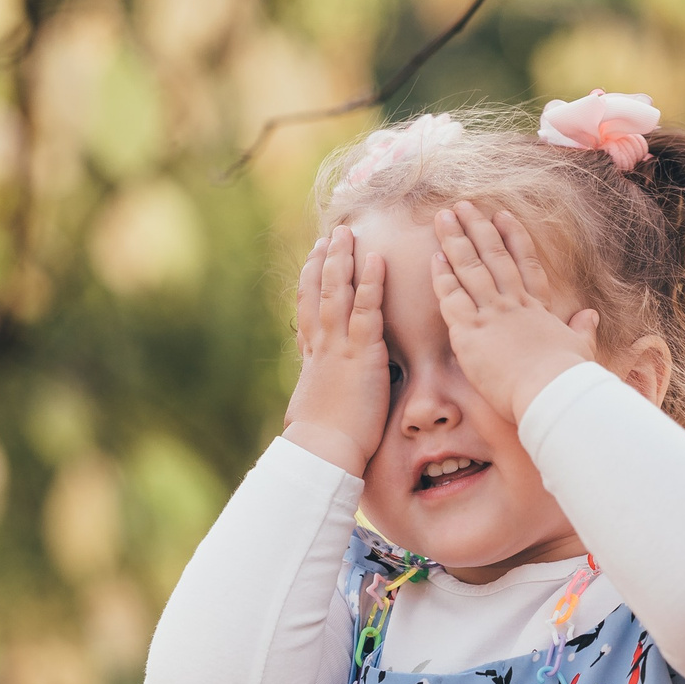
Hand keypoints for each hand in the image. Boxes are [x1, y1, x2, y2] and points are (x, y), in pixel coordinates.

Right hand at [282, 225, 388, 477]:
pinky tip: (376, 257)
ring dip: (343, 259)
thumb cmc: (321, 443)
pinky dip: (372, 281)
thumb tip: (313, 401)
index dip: (310, 282)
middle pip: (318, 292)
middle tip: (331, 235)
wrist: (323, 451)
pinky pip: (366, 309)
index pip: (308, 311)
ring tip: (347, 232)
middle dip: (325, 261)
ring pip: (338, 291)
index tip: (314, 260)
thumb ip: (320, 396)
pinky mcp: (362, 353)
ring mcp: (339, 346)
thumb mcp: (315, 411)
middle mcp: (322, 345)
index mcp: (313, 358)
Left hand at [430, 200, 599, 423]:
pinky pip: (452, 298)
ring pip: (470, 268)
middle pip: (494, 256)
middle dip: (478, 227)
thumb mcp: (580, 349)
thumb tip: (591, 316)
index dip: (514, 238)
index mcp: (538, 310)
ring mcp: (492, 315)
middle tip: (464, 205)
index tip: (503, 216)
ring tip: (443, 217)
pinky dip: (443, 277)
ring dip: (456, 240)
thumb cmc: (567, 379)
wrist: (551, 392)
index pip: (526, 265)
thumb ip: (582, 330)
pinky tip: (435, 257)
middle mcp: (514, 305)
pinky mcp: (470, 332)